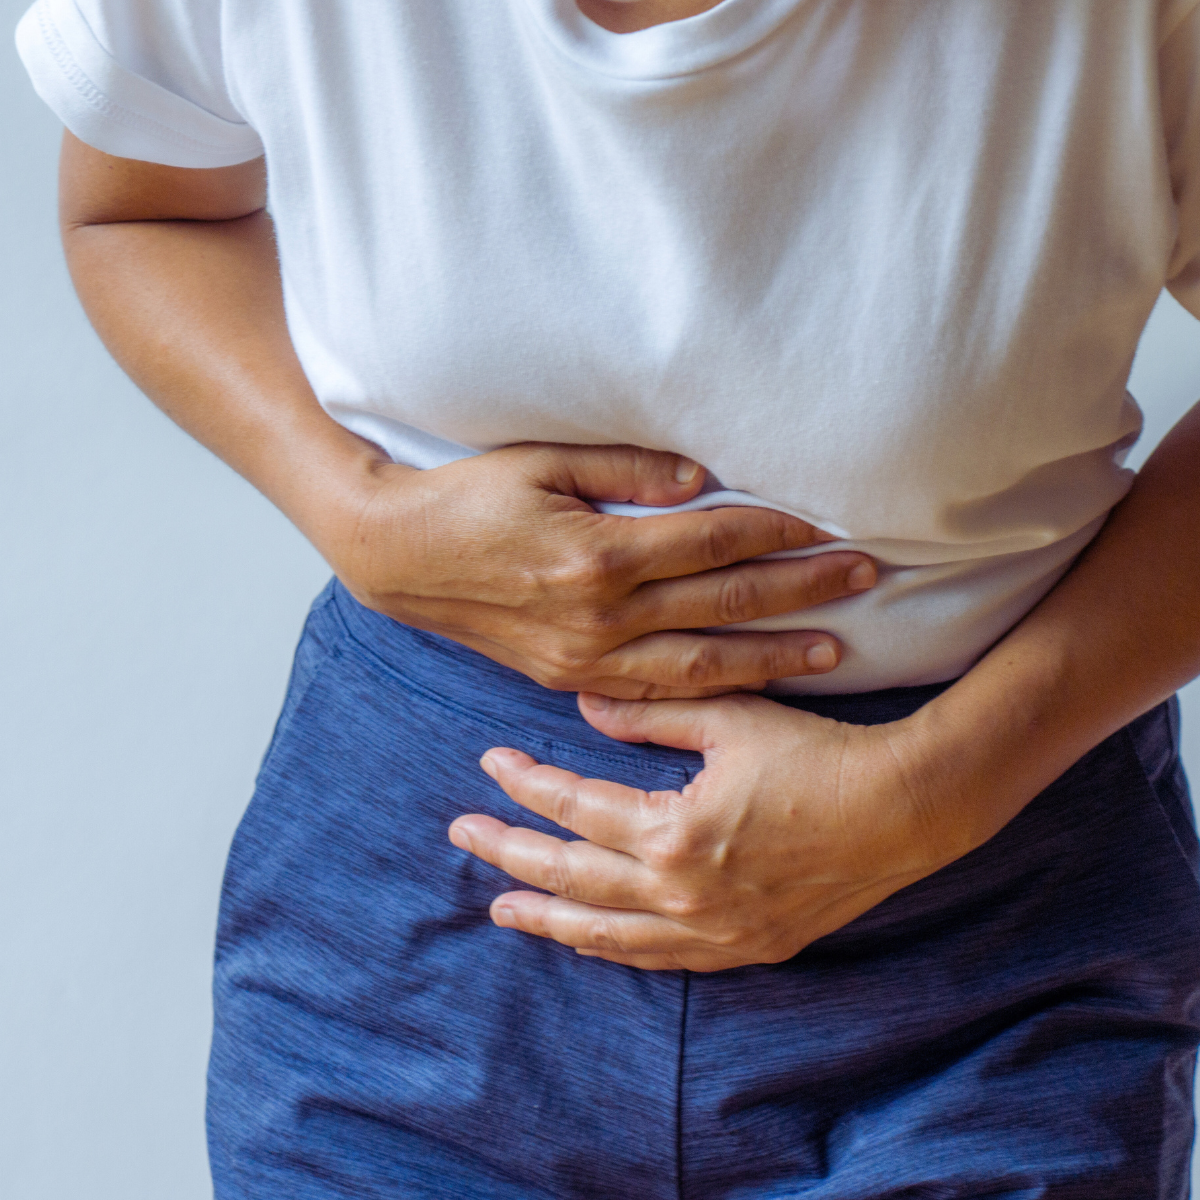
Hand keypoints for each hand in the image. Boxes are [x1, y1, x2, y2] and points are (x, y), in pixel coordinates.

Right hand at [333, 443, 875, 698]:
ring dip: (773, 656)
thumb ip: (627, 472)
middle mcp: (600, 616)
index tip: (828, 524)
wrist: (399, 558)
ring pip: (701, 664)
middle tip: (864, 578)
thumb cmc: (468, 497)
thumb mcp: (541, 462)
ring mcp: (587, 658)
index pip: (712, 542)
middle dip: (800, 590)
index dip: (775, 530)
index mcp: (597, 555)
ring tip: (835, 651)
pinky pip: (657, 693)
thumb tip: (702, 478)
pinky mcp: (571, 679)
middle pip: (723, 604)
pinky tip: (753, 686)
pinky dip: (712, 690)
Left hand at [449, 692, 968, 970]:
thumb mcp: (731, 720)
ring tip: (503, 907)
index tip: (491, 763)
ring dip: (549, 917)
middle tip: (462, 836)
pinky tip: (588, 941)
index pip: (574, 809)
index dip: (526, 785)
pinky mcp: (744, 948)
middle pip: (571, 877)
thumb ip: (651, 713)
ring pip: (606, 933)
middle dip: (510, 853)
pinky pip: (659, 958)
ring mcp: (712, 931)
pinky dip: (613, 948)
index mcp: (672, 832)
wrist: (904, 810)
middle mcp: (682, 893)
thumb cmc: (819, 755)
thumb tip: (585, 708)